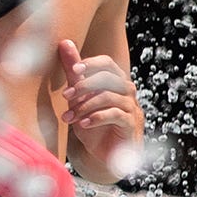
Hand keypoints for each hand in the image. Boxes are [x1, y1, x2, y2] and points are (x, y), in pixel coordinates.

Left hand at [54, 40, 143, 176]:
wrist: (102, 154)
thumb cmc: (91, 122)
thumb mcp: (79, 96)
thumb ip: (74, 71)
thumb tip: (64, 42)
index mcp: (115, 81)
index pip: (107, 63)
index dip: (91, 64)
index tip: (73, 71)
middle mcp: (127, 91)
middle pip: (108, 78)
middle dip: (84, 86)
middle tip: (65, 97)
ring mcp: (132, 108)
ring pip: (109, 97)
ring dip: (85, 106)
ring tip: (68, 117)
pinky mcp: (131, 125)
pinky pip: (115, 115)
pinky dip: (96, 118)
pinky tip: (81, 124)